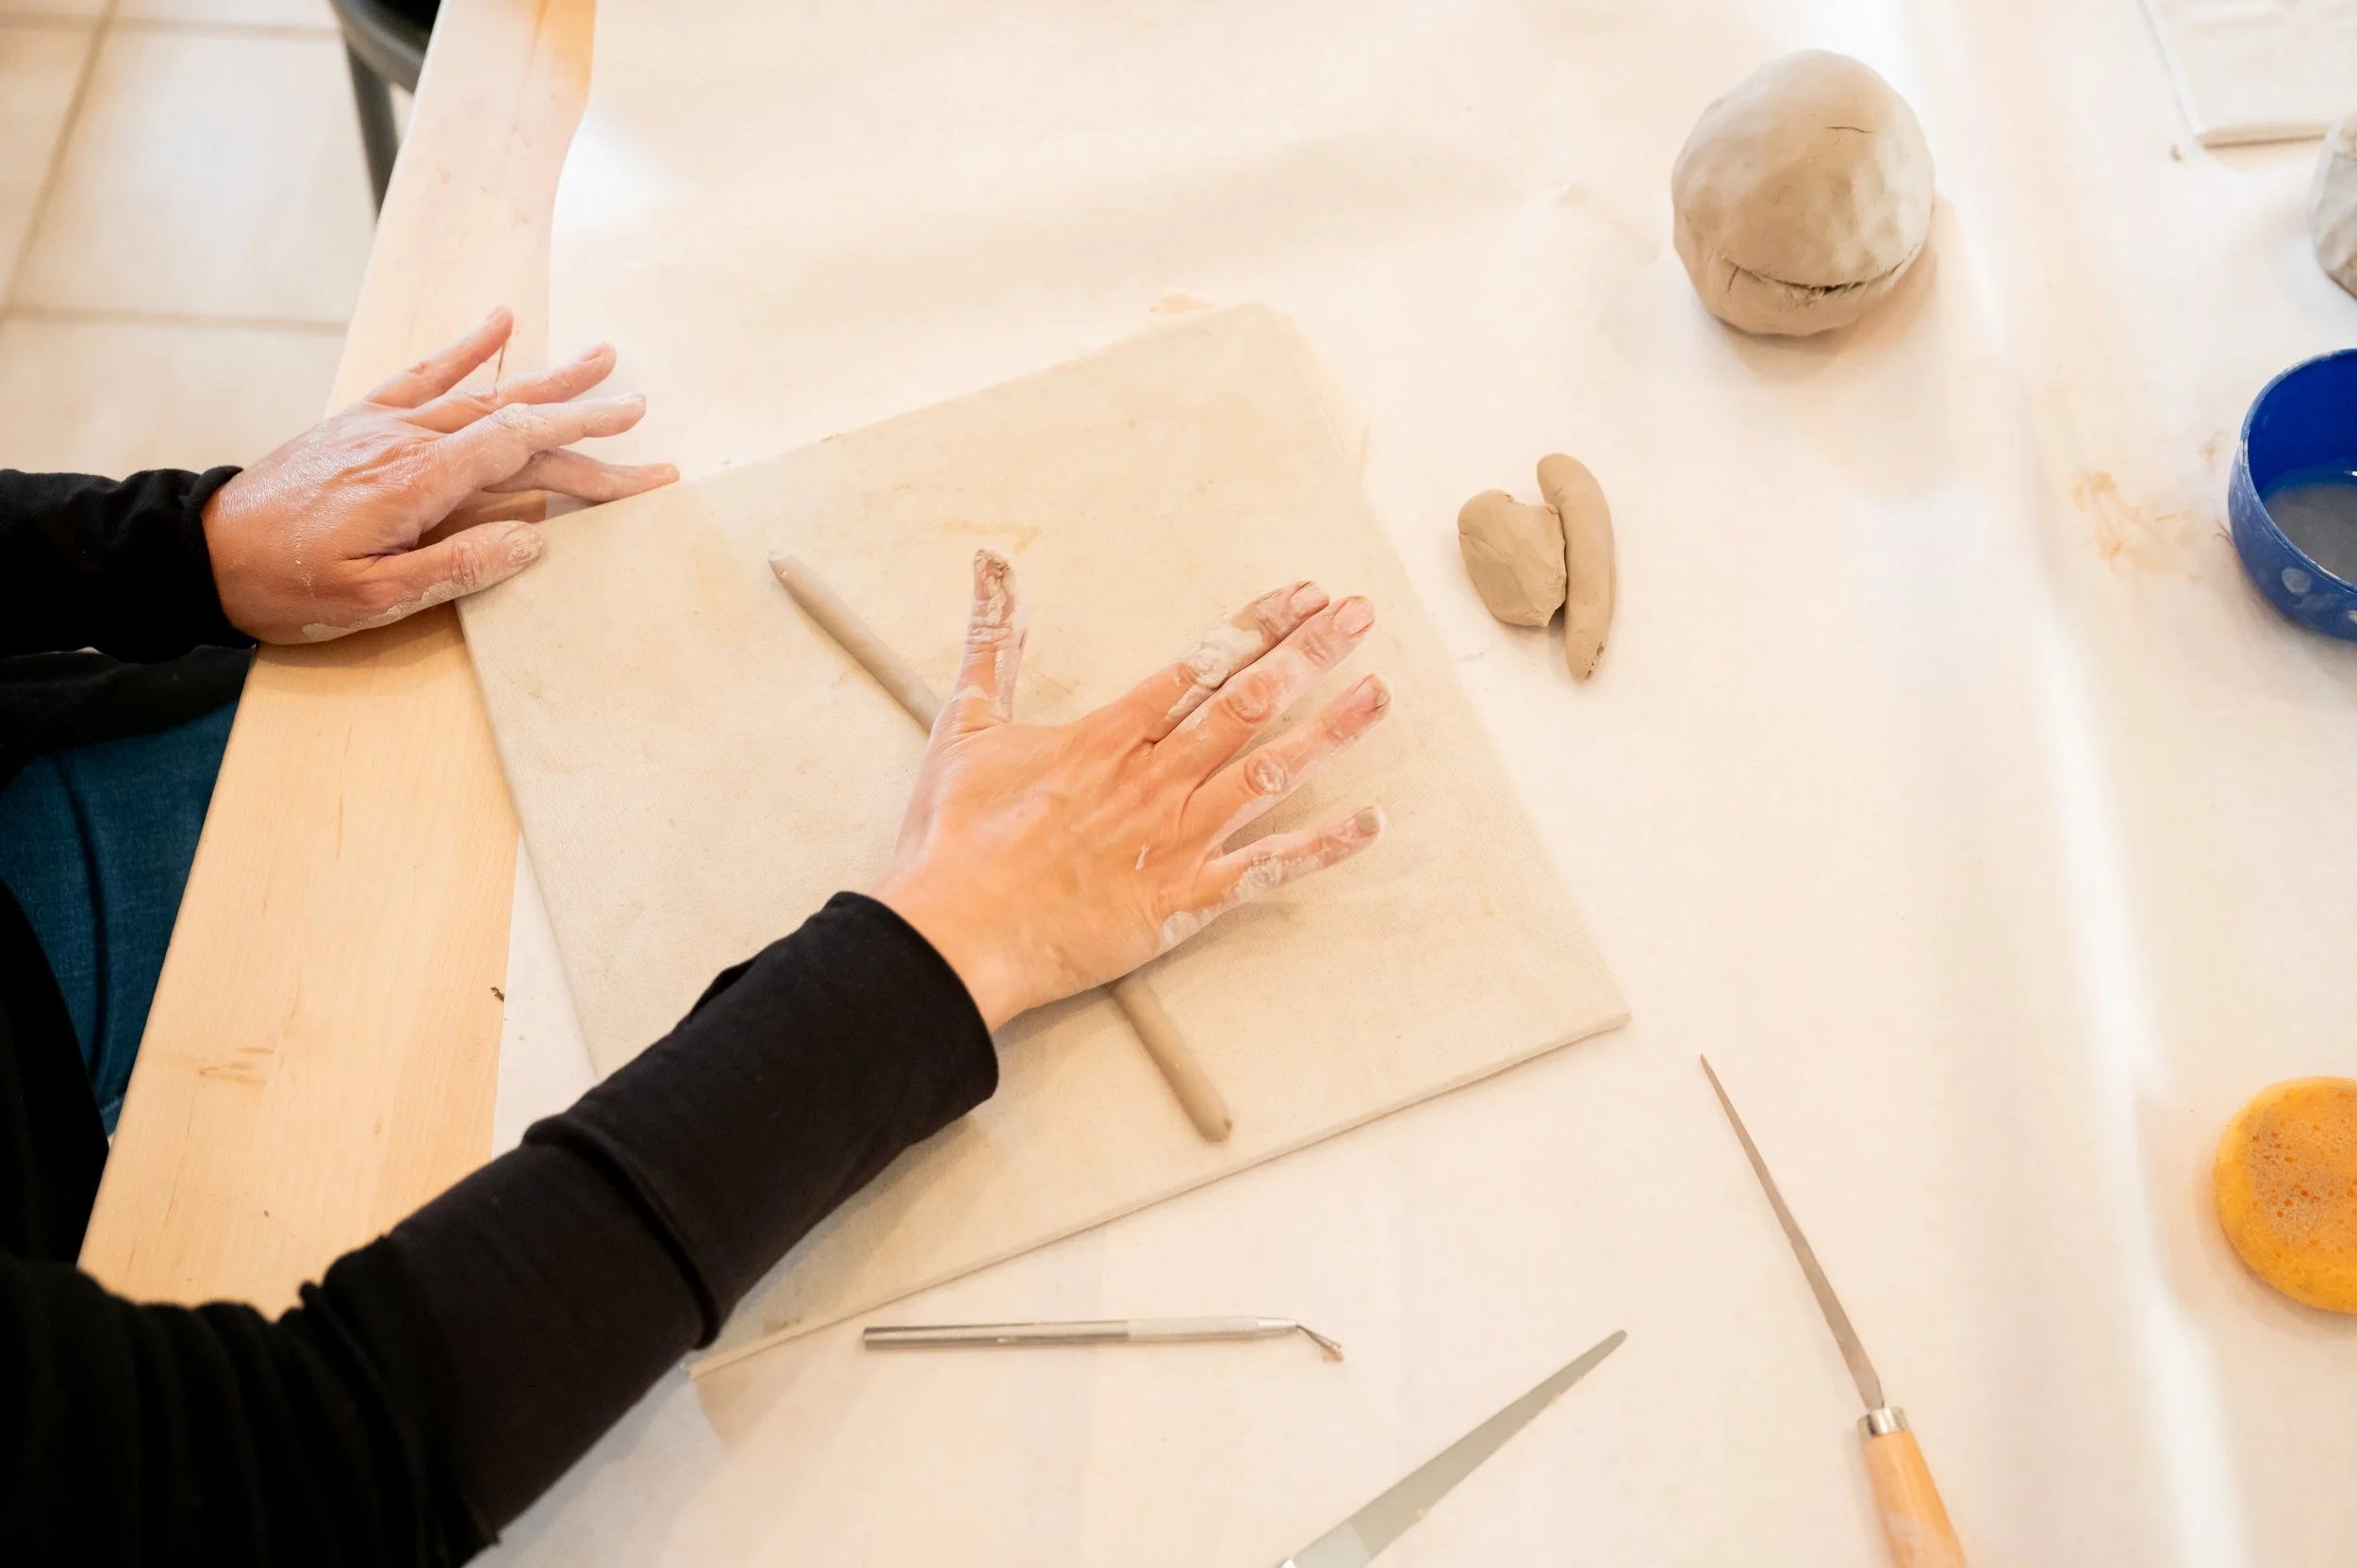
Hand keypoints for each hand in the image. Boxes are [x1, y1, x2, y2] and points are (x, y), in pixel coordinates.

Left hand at [202, 307, 677, 642]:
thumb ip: (456, 567)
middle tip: (641, 411)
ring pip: (482, 396)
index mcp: (418, 484)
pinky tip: (500, 324)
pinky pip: (424, 375)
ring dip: (545, 381)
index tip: (643, 463)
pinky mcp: (363, 421)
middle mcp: (409, 441)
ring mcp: (385, 425)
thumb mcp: (373, 597)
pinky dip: (465, 349)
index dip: (588, 455)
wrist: (203, 553)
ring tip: (599, 360)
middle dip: (583, 420)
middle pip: (513, 423)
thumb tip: (532, 542)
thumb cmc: (286, 584)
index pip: (521, 454)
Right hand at [872, 550, 1393, 1028]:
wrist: (953, 933)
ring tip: (1380, 694)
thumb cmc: (954, 837)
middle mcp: (1152, 778)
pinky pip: (1265, 870)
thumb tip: (992, 564)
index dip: (1260, 624)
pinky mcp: (1182, 901)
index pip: (1201, 662)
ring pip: (1268, 773)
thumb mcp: (967, 724)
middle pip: (1247, 702)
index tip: (1306, 595)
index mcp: (1107, 735)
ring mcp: (1174, 839)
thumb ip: (992, 642)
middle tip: (1360, 615)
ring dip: (1328, 732)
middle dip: (1309, 654)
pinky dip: (1320, 847)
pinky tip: (1370, 823)